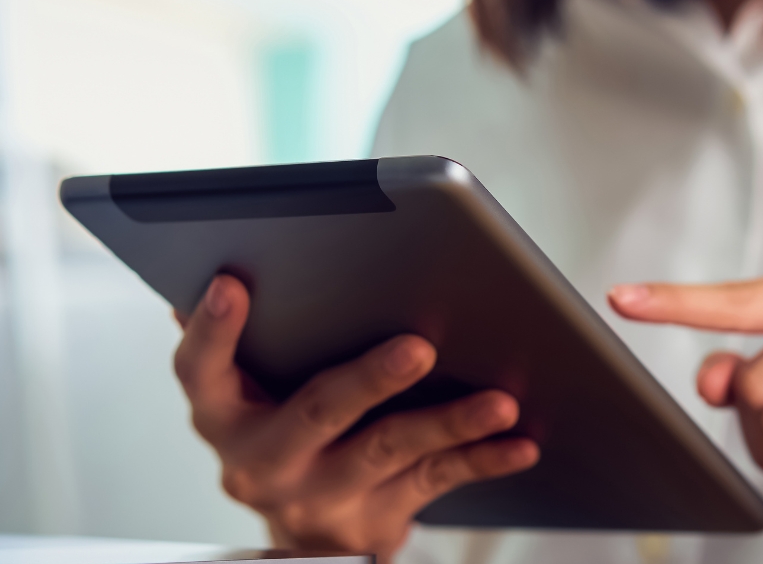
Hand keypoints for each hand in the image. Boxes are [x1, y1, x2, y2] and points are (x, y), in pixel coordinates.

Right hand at [173, 275, 538, 559]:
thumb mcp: (250, 395)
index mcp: (225, 417)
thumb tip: (226, 270)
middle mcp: (265, 461)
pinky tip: (518, 441)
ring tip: (498, 401)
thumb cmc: (284, 435)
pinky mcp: (374, 518)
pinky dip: (482, 458)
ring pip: (390, 448)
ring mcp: (321, 496)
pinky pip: (436, 480)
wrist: (307, 540)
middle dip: (371, 380)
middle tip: (418, 349)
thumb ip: (247, 343)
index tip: (231, 284)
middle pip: (319, 411)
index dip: (211, 331)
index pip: (200, 372)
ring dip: (449, 421)